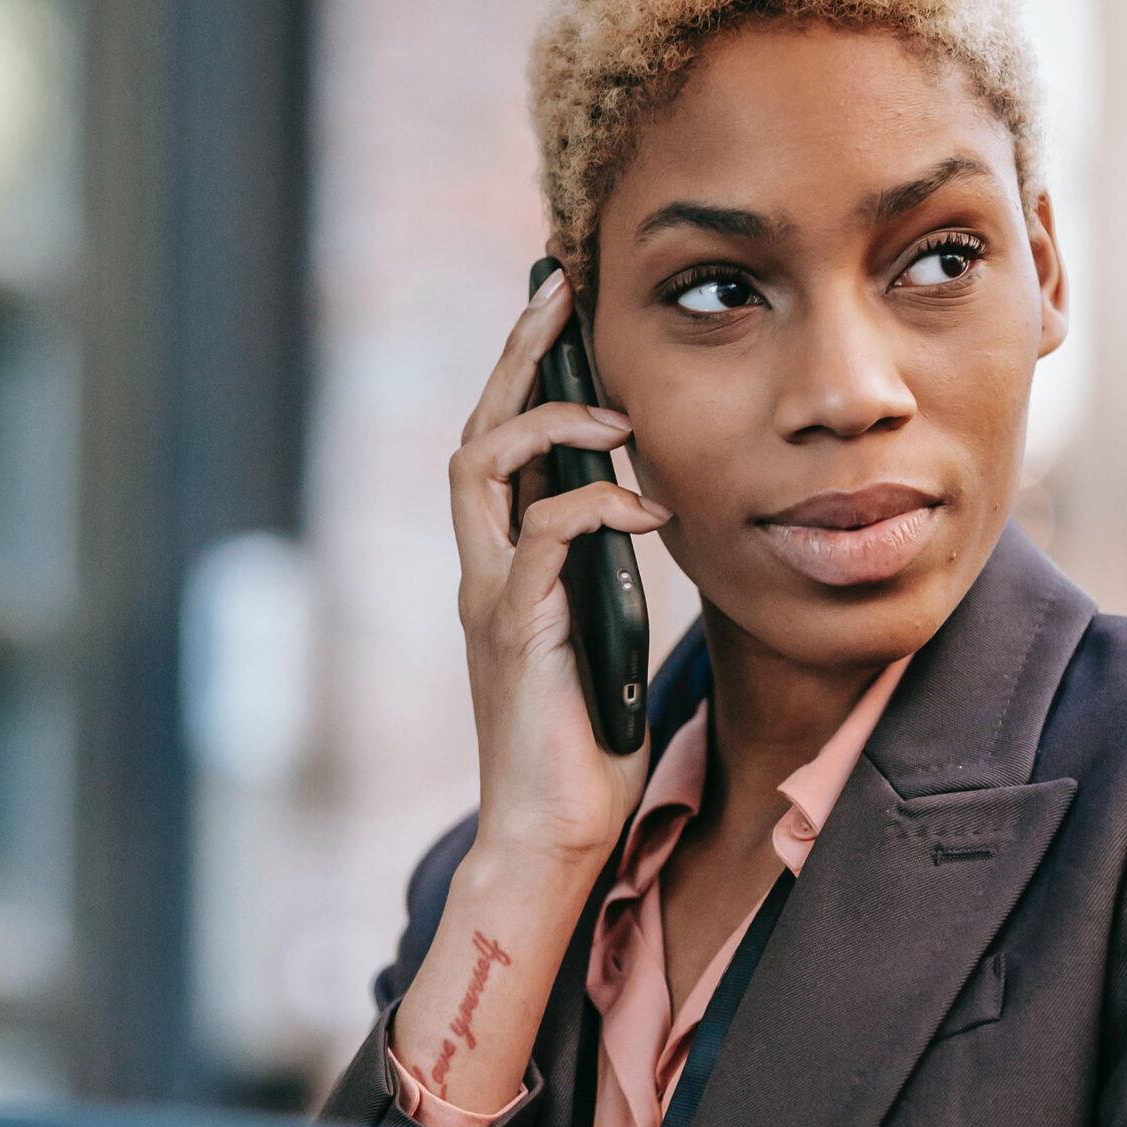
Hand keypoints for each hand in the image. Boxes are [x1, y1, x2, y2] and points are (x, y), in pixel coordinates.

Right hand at [388, 273, 669, 1122]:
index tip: (561, 311)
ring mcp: (490, 600)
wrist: (555, 834)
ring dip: (547, 425)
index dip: (523, 375)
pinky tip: (646, 506)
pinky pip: (541, 538)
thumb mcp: (607, 636)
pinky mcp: (514, 633)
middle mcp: (483, 572)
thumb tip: (652, 514)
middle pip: (475, 433)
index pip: (496, 449)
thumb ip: (608, 575)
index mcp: (503, 568)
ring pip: (481, 469)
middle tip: (559, 292)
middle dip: (516, 357)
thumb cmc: (585, 749)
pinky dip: (593, 507)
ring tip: (612, 414)